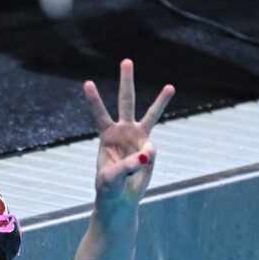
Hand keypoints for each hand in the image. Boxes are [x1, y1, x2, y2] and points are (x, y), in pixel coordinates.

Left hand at [83, 59, 174, 205]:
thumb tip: (148, 152)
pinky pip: (151, 151)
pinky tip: (139, 168)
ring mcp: (138, 139)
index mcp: (106, 135)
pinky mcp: (150, 150)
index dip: (94, 99)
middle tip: (126, 60)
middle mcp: (123, 131)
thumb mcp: (111, 177)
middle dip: (127, 81)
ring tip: (170, 86)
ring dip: (161, 101)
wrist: (121, 199)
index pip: (100, 113)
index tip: (87, 83)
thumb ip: (127, 164)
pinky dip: (146, 160)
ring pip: (151, 116)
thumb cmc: (109, 187)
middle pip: (127, 101)